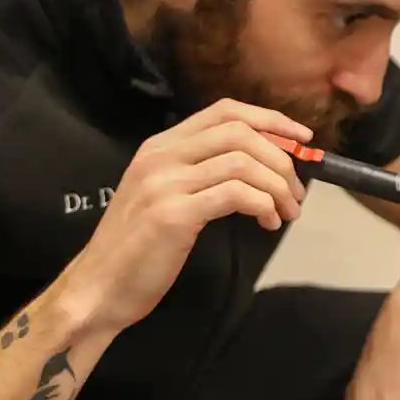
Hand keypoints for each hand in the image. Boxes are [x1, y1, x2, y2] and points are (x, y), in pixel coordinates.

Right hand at [60, 99, 309, 334]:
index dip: (270, 119)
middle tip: (298, 191)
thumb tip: (262, 166)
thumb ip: (201, 174)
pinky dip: (263, 204)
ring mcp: (164, 183)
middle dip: (281, 158)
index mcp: (160, 147)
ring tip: (287, 212)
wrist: (98, 288)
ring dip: (278, 186)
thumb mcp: (166, 196)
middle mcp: (160, 156)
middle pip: (240, 132)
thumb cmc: (138, 248)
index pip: (224, 111)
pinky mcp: (173, 214)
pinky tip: (267, 223)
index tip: (302, 140)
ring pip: (242, 162)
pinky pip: (235, 194)